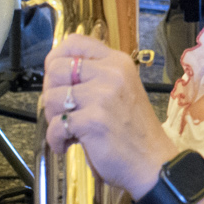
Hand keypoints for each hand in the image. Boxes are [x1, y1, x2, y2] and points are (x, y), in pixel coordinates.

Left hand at [41, 36, 177, 199]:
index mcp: (118, 62)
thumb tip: (56, 73)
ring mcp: (103, 96)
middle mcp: (111, 73)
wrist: (152, 162)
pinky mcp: (93, 120)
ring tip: (69, 129)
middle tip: (63, 110)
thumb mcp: (121, 90)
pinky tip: (68, 144)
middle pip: (55, 69)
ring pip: (50, 97)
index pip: (75, 42)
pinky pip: (55, 125)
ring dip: (52, 118)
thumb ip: (96, 77)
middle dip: (51, 92)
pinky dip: (55, 140)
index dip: (56, 59)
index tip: (58, 80)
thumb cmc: (134, 131)